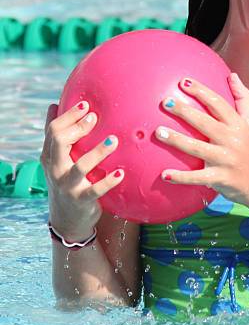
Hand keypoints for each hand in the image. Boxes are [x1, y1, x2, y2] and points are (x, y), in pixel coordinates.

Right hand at [41, 100, 123, 238]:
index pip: (53, 131)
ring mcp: (67, 185)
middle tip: (95, 117)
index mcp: (50, 156)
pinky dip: (108, 181)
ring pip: (80, 166)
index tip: (85, 105)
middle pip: (60, 142)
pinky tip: (121, 173)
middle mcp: (56, 169)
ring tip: (113, 140)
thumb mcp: (58, 160)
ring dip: (98, 152)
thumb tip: (53, 105)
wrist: (68, 220)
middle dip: (78, 128)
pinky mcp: (81, 200)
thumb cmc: (67, 181)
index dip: (68, 116)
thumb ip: (58, 136)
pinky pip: (96, 190)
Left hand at [155, 73, 248, 204]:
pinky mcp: (221, 178)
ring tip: (158, 132)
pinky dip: (181, 177)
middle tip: (165, 102)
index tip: (183, 82)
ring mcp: (226, 160)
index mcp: (238, 125)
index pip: (218, 104)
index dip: (201, 91)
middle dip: (185, 111)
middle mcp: (233, 140)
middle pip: (205, 122)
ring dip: (176, 140)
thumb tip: (233, 75)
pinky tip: (164, 174)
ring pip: (197, 148)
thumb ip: (243, 99)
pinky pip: (197, 177)